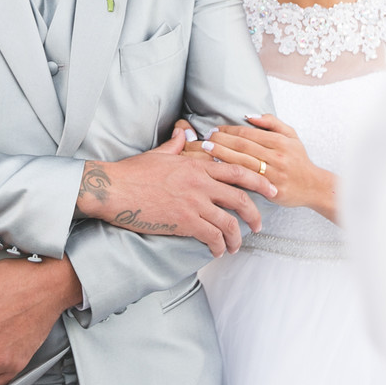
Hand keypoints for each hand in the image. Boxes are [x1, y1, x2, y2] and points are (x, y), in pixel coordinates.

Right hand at [76, 127, 276, 256]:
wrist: (114, 189)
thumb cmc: (133, 172)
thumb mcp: (160, 153)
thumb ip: (177, 145)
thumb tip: (185, 133)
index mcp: (197, 165)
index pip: (237, 171)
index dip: (258, 181)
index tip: (271, 190)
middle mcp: (200, 183)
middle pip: (241, 198)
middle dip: (255, 214)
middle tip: (260, 225)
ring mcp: (193, 203)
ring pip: (229, 222)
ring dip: (236, 238)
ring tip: (236, 246)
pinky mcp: (184, 222)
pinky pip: (211, 236)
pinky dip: (218, 245)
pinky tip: (217, 251)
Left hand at [204, 114, 337, 223]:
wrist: (314, 186)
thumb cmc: (299, 160)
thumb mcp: (291, 135)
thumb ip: (271, 123)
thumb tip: (249, 116)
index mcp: (280, 141)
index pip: (249, 133)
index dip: (230, 130)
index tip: (216, 129)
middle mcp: (277, 156)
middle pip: (243, 146)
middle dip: (222, 140)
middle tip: (207, 137)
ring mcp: (274, 173)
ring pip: (243, 161)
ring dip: (222, 154)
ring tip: (207, 148)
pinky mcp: (271, 189)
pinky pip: (247, 179)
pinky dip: (232, 172)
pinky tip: (219, 168)